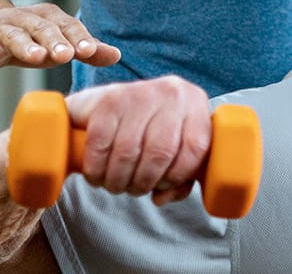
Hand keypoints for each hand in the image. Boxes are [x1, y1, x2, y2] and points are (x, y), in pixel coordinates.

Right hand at [0, 3, 121, 72]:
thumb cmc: (29, 38)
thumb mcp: (59, 42)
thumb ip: (86, 49)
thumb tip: (116, 55)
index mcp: (48, 19)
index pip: (67, 26)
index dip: (78, 38)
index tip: (89, 51)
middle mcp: (24, 20)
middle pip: (42, 28)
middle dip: (55, 41)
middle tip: (67, 55)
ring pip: (13, 36)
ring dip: (25, 46)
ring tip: (36, 57)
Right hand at [65, 76, 210, 205]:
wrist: (98, 104)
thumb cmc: (144, 131)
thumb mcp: (171, 147)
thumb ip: (178, 177)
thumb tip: (163, 197)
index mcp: (194, 103)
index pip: (195, 148)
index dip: (177, 177)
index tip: (161, 187)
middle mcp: (171, 93)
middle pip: (161, 152)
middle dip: (144, 182)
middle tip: (134, 190)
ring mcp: (138, 93)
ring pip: (129, 151)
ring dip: (118, 180)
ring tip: (116, 185)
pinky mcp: (106, 100)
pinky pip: (101, 145)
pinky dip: (97, 169)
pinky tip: (96, 176)